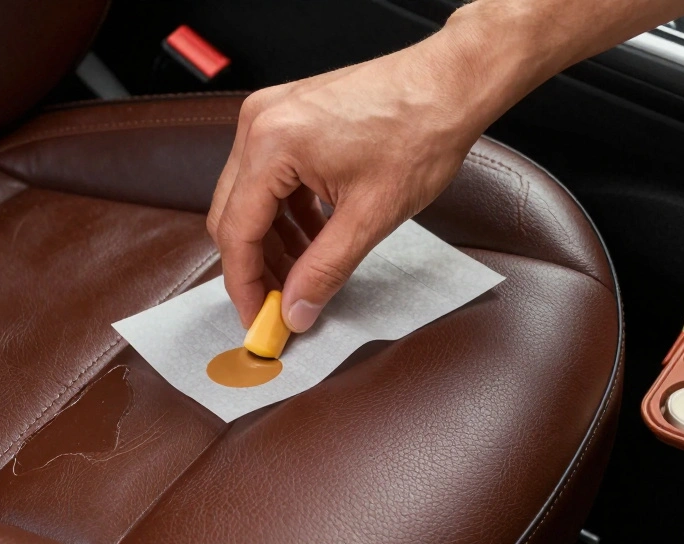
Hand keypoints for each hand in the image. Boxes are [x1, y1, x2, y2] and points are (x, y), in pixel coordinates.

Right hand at [206, 20, 513, 331]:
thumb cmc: (421, 131)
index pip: (236, 232)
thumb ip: (324, 270)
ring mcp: (270, 115)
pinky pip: (268, 176)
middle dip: (255, 266)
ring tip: (302, 275)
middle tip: (279, 305)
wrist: (451, 83)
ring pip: (248, 198)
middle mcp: (259, 124)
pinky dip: (284, 212)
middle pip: (232, 215)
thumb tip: (295, 311)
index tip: (256, 319)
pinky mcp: (287, 116)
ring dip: (271, 241)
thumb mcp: (371, 216)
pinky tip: (313, 236)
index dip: (245, 285)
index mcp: (272, 145)